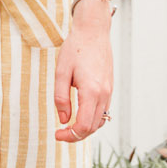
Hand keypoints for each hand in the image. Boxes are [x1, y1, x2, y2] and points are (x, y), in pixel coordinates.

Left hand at [52, 11, 112, 142]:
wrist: (93, 31)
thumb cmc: (75, 48)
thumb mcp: (61, 73)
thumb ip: (61, 98)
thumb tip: (64, 120)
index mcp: (92, 91)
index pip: (84, 126)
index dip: (70, 136)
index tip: (57, 134)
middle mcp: (104, 94)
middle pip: (93, 127)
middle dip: (76, 135)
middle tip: (60, 133)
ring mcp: (109, 91)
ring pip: (100, 121)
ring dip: (85, 128)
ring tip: (69, 126)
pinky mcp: (110, 87)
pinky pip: (103, 111)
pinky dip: (92, 118)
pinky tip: (80, 114)